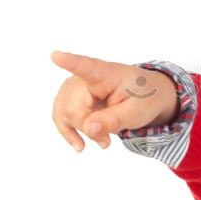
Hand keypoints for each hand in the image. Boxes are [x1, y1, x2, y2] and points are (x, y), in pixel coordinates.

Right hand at [50, 50, 179, 151]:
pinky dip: (70, 132)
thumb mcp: (137, 112)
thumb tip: (89, 128)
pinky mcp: (69, 96)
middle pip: (71, 107)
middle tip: (107, 140)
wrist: (144, 95)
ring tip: (103, 141)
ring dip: (80, 132)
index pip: (85, 66)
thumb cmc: (142, 98)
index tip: (56, 56)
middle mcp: (84, 76)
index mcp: (106, 73)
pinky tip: (80, 143)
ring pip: (63, 114)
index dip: (69, 62)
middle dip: (86, 128)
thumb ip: (114, 120)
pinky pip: (61, 117)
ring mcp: (74, 86)